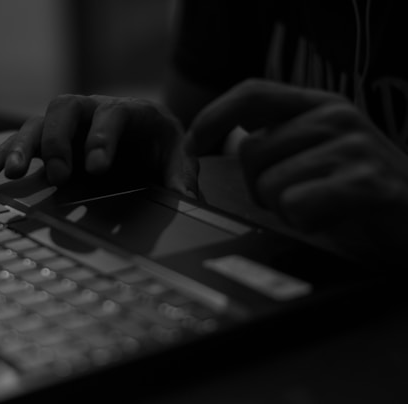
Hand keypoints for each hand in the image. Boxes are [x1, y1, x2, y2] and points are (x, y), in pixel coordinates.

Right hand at [0, 94, 198, 197]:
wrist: (147, 137)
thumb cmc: (161, 146)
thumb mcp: (179, 159)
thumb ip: (181, 178)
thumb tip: (186, 201)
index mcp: (130, 112)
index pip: (113, 114)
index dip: (102, 137)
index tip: (97, 167)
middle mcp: (93, 110)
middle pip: (66, 108)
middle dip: (59, 141)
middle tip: (59, 176)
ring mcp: (68, 124)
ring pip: (38, 122)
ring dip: (23, 147)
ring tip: (9, 173)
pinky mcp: (51, 140)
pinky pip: (22, 140)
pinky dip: (3, 153)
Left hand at [186, 78, 407, 260]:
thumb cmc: (359, 190)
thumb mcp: (315, 154)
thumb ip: (276, 141)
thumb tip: (210, 144)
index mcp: (318, 105)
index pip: (252, 92)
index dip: (213, 116)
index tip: (193, 146)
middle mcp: (335, 116)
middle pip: (251, 152)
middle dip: (260, 187)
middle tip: (297, 196)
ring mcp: (353, 146)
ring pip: (269, 184)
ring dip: (285, 208)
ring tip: (321, 207)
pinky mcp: (366, 182)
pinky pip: (296, 204)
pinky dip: (307, 222)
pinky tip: (332, 220)